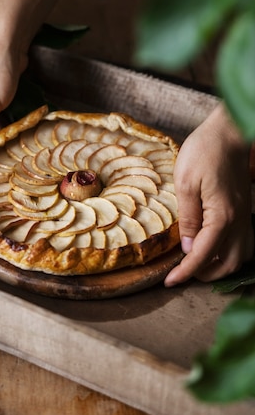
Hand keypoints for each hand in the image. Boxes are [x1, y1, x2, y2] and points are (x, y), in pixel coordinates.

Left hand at [165, 104, 253, 286]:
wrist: (228, 133)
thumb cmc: (204, 152)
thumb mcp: (185, 183)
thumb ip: (188, 218)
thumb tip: (187, 246)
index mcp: (221, 217)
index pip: (202, 255)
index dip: (184, 272)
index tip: (169, 282)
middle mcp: (238, 221)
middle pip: (227, 264)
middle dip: (204, 274)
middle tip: (181, 274)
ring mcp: (245, 215)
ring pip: (241, 256)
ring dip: (220, 266)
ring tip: (198, 264)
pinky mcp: (245, 209)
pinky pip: (245, 242)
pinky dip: (231, 253)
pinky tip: (215, 247)